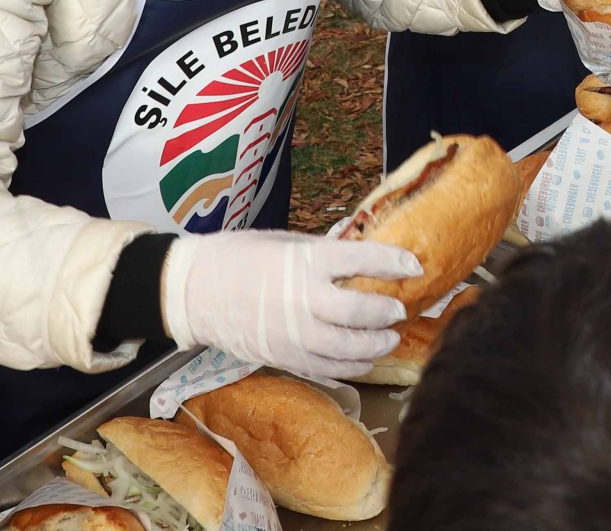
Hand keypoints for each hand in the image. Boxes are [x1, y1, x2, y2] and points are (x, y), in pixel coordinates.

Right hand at [163, 230, 420, 378]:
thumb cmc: (240, 256)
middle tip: (399, 309)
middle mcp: (304, 300)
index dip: (395, 262)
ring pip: (349, 348)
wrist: (196, 291)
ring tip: (388, 337)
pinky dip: (352, 365)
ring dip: (376, 345)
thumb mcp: (286, 241)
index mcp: (306, 261)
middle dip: (388, 312)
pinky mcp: (285, 358)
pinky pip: (329, 369)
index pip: (364, 260)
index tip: (414, 265)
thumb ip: (325, 251)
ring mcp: (294, 335)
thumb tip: (362, 251)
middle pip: (362, 312)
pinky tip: (362, 358)